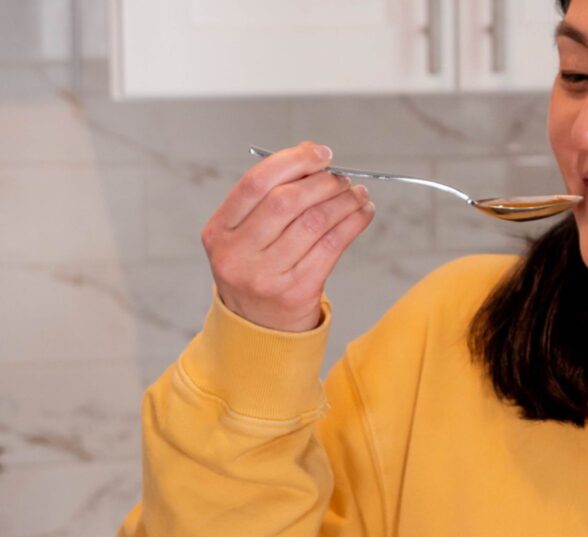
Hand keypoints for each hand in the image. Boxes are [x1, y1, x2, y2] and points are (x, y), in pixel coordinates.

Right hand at [202, 141, 374, 331]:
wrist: (259, 327)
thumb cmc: (258, 269)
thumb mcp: (246, 235)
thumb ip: (270, 196)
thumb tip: (312, 154)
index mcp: (219, 231)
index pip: (255, 183)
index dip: (293, 161)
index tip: (321, 154)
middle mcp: (237, 254)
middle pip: (286, 202)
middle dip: (322, 183)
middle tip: (342, 179)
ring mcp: (266, 275)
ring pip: (314, 222)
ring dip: (344, 202)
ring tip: (358, 194)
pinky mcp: (296, 291)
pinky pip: (333, 246)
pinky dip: (353, 224)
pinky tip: (363, 214)